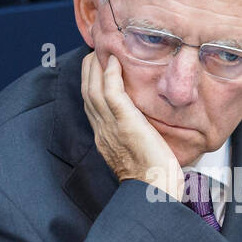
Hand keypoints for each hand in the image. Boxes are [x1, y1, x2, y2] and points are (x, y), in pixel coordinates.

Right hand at [81, 51, 183, 201]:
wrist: (154, 190)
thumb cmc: (153, 176)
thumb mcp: (138, 151)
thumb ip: (135, 134)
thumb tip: (143, 123)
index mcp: (104, 138)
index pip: (91, 105)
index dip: (90, 84)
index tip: (96, 69)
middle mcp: (102, 131)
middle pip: (87, 93)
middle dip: (88, 71)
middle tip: (95, 53)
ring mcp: (111, 127)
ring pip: (93, 90)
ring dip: (96, 67)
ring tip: (103, 52)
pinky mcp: (125, 123)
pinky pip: (111, 93)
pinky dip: (110, 76)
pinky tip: (114, 63)